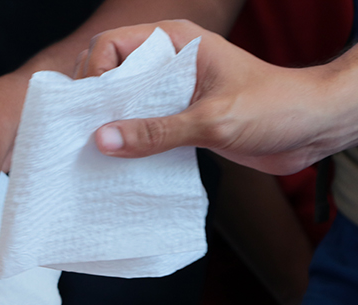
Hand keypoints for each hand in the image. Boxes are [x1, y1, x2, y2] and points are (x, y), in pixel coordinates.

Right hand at [76, 20, 351, 175]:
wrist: (315, 129)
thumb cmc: (275, 108)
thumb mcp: (212, 121)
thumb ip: (156, 132)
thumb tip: (103, 139)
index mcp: (176, 43)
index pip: (111, 45)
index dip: (94, 73)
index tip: (92, 108)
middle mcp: (170, 63)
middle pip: (110, 72)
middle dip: (95, 99)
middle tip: (87, 130)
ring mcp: (174, 92)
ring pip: (123, 101)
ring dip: (109, 123)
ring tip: (98, 150)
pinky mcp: (180, 119)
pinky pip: (142, 125)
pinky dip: (129, 141)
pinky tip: (122, 161)